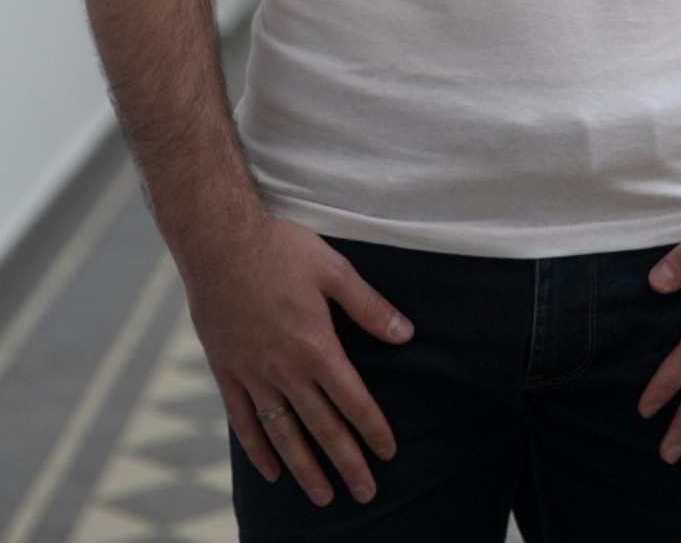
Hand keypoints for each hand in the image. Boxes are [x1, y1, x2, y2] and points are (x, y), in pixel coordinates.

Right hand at [182, 215, 414, 508]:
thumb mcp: (333, 269)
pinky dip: (258, 450)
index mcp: (315, 345)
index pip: (352, 400)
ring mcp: (252, 374)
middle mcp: (284, 368)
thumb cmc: (280, 248)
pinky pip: (243, 422)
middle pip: (322, 427)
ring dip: (305, 469)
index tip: (388, 453)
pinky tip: (271, 471)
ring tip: (323, 497)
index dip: (373, 429)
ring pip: (283, 434)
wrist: (219, 240)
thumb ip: (369, 307)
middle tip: (366, 493)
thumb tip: (406, 334)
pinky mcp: (226, 371)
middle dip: (347, 463)